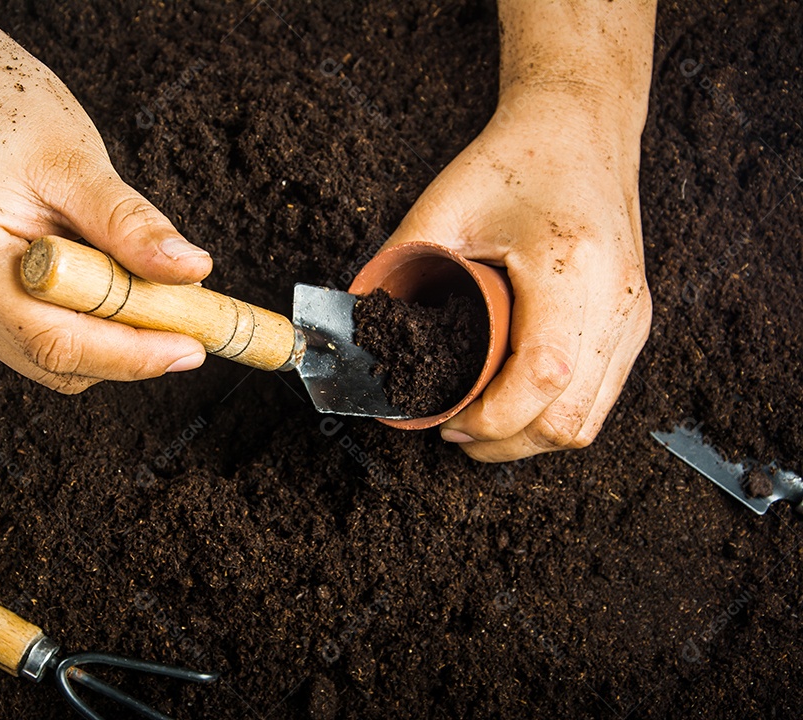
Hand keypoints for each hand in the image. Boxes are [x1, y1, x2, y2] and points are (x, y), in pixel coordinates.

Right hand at [0, 67, 211, 392]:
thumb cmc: (9, 119)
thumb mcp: (80, 162)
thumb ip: (133, 224)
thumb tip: (190, 271)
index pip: (52, 339)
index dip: (129, 353)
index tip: (191, 346)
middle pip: (51, 359)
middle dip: (128, 346)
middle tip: (190, 317)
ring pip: (47, 359)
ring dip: (108, 336)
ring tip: (136, 280)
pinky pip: (35, 343)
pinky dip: (82, 324)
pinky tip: (96, 281)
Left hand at [381, 86, 651, 460]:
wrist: (581, 129)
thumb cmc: (515, 160)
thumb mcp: (444, 205)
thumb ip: (398, 266)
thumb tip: (358, 327)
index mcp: (572, 265)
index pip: (542, 377)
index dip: (490, 420)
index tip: (445, 421)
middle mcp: (617, 299)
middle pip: (568, 420)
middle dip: (504, 443)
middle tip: (454, 430)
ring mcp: (634, 316)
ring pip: (587, 423)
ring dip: (528, 438)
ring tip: (479, 423)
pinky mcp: (634, 324)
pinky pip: (598, 400)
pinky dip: (552, 416)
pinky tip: (512, 402)